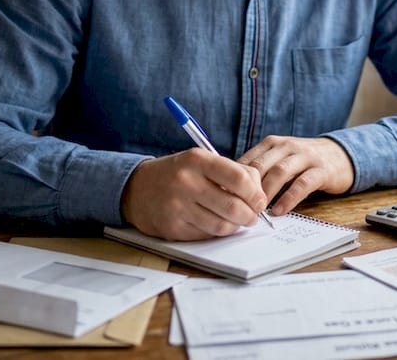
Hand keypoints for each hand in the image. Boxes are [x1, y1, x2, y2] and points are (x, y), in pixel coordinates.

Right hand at [121, 148, 267, 240]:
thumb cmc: (178, 174)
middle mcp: (186, 182)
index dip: (256, 193)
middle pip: (233, 206)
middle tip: (252, 216)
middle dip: (250, 215)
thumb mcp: (201, 162)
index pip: (239, 178)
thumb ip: (231, 172)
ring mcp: (177, 206)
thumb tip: (259, 195)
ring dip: (235, 226)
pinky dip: (216, 233)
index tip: (260, 200)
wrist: (136, 188)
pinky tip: (215, 224)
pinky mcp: (172, 228)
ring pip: (222, 226)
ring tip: (235, 221)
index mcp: (197, 160)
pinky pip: (206, 236)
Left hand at [237, 136, 354, 214]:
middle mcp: (287, 146)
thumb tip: (230, 189)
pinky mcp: (321, 170)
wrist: (340, 155)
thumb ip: (260, 170)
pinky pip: (302, 184)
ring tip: (257, 211)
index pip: (248, 160)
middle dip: (248, 188)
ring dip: (266, 193)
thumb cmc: (303, 162)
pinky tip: (279, 211)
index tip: (225, 199)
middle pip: (261, 166)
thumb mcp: (280, 159)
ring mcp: (305, 156)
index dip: (234, 180)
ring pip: (280, 172)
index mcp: (272, 143)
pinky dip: (289, 198)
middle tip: (238, 208)